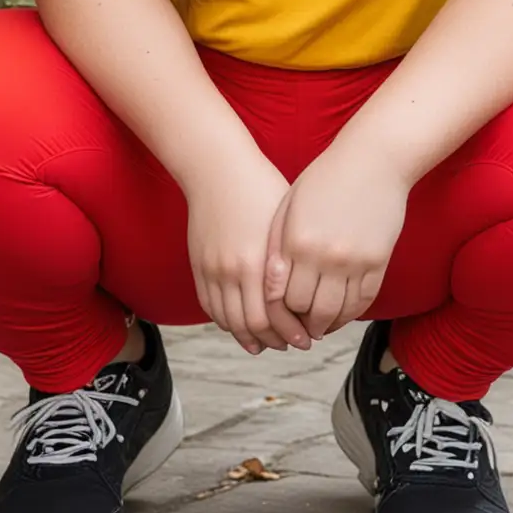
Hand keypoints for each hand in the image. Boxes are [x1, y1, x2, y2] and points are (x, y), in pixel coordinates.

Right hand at [184, 156, 315, 355]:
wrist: (216, 168)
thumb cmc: (260, 187)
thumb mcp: (286, 222)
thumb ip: (293, 261)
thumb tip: (314, 291)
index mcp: (258, 260)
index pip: (272, 317)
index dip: (291, 332)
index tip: (308, 337)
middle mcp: (232, 270)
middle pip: (251, 325)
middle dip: (274, 340)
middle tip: (293, 344)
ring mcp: (211, 269)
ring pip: (228, 320)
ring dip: (249, 336)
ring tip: (268, 341)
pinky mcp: (198, 265)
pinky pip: (210, 306)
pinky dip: (226, 322)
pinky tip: (242, 324)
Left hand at [265, 145, 409, 340]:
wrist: (374, 159)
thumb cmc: (325, 179)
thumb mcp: (290, 207)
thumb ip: (278, 249)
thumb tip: (271, 292)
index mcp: (297, 242)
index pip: (284, 299)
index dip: (280, 314)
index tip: (279, 318)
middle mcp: (326, 256)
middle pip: (311, 312)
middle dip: (302, 326)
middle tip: (299, 331)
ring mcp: (356, 260)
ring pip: (339, 312)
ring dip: (327, 325)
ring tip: (319, 326)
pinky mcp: (379, 261)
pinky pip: (364, 301)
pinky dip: (351, 314)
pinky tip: (341, 314)